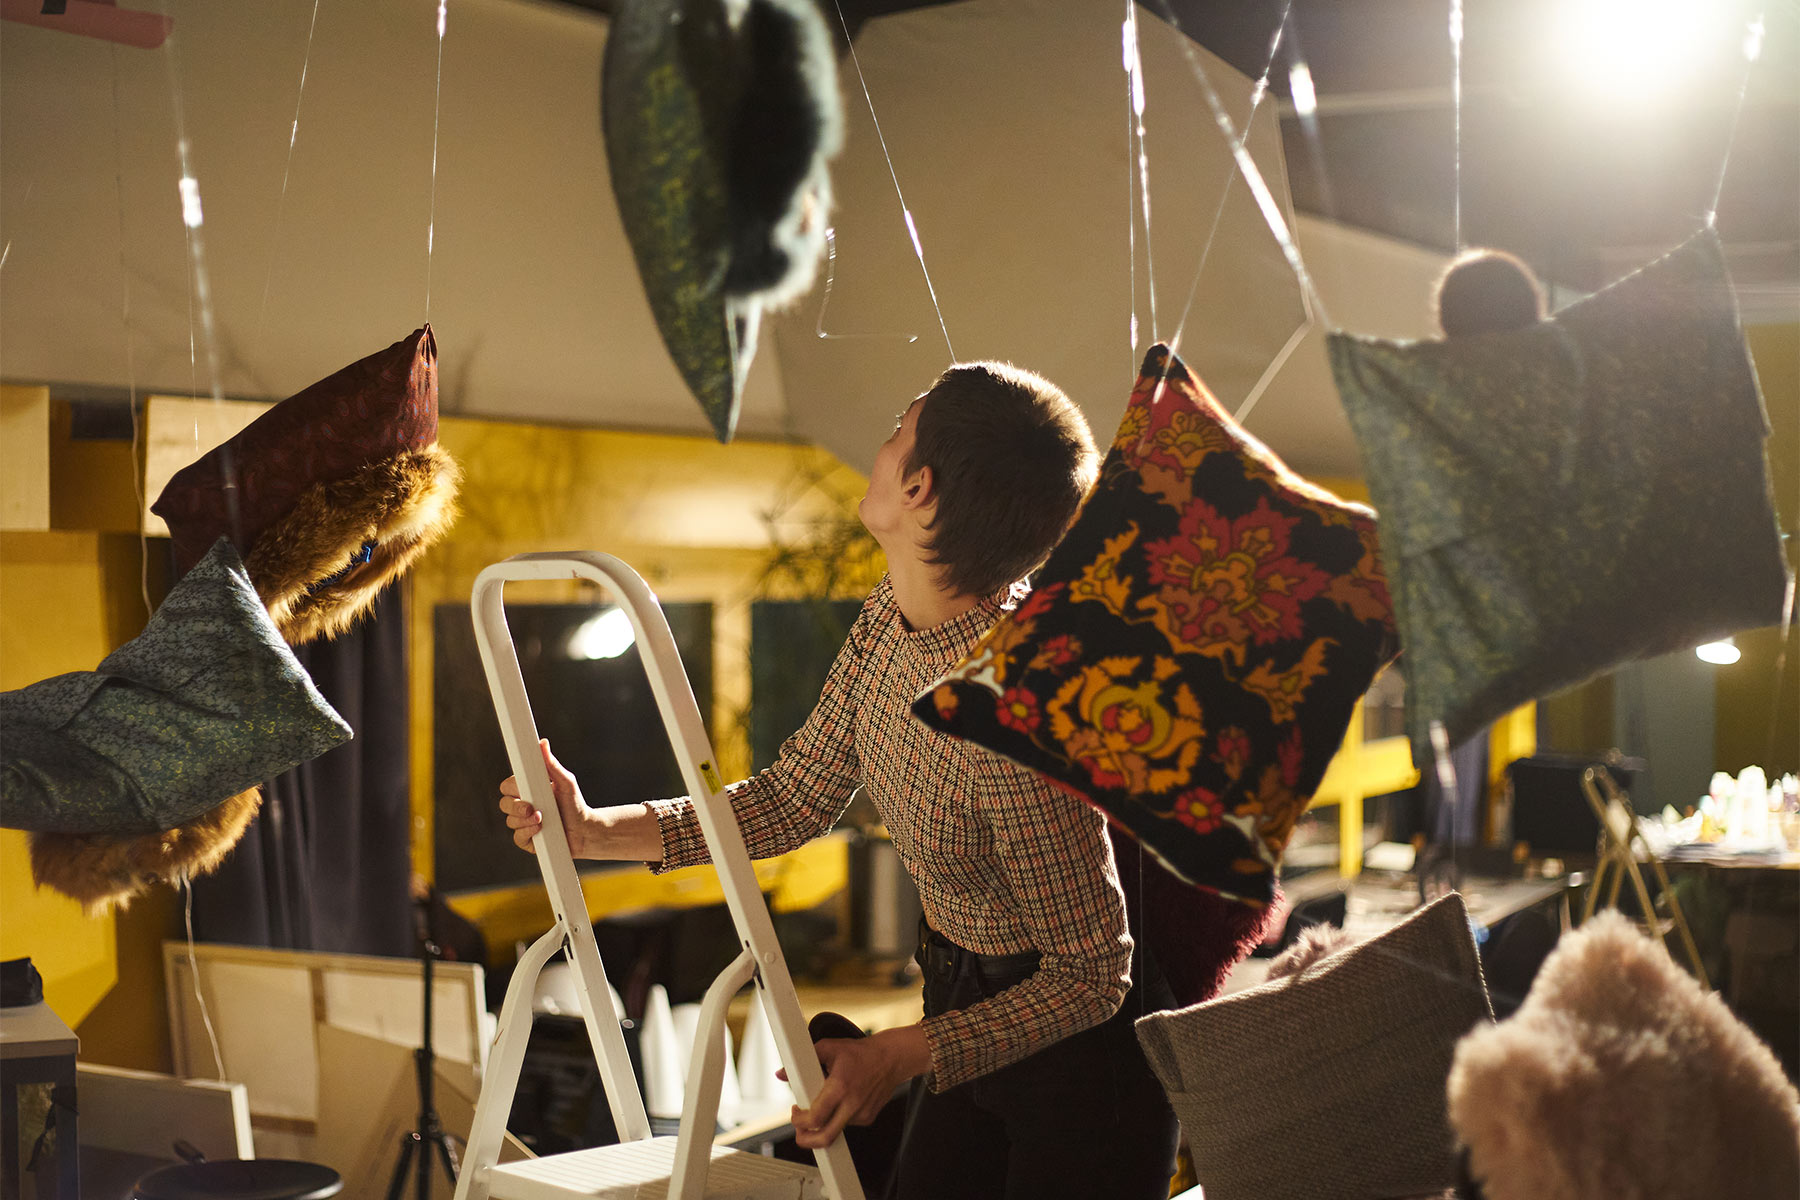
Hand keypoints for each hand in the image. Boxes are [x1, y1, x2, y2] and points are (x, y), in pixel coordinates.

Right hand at [498, 739, 592, 855]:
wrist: (585, 830)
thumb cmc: (574, 804)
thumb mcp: (565, 782)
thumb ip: (552, 764)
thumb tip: (543, 743)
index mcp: (528, 790)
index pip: (507, 786)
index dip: (511, 787)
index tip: (520, 787)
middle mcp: (522, 806)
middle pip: (504, 804)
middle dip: (516, 806)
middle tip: (531, 808)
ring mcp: (523, 824)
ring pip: (510, 821)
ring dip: (525, 820)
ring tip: (542, 819)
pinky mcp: (527, 840)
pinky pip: (517, 837)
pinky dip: (527, 833)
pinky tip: (539, 830)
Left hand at [784, 1025, 929, 1149]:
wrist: (891, 1058)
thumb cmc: (860, 1053)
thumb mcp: (829, 1048)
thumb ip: (803, 1060)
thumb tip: (782, 1074)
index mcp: (840, 1087)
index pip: (815, 1118)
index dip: (800, 1121)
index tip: (795, 1114)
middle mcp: (852, 1104)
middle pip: (825, 1138)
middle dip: (807, 1140)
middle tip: (800, 1132)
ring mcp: (862, 1114)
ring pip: (835, 1129)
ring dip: (825, 1121)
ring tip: (827, 1101)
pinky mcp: (869, 1118)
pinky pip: (847, 1124)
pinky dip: (840, 1116)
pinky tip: (844, 1099)